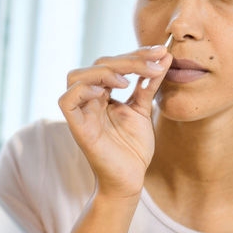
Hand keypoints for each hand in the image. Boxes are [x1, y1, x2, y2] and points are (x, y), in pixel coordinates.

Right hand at [58, 42, 171, 198]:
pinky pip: (67, 101)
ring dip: (105, 71)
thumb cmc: (133, 149)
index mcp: (103, 93)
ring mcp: (81, 112)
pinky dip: (83, 90)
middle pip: (98, 64)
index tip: (161, 52)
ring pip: (77, 76)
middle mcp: (89, 99)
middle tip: (155, 63)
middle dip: (128, 60)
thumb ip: (149, 85)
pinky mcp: (77, 127)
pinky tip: (107, 91)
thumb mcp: (144, 110)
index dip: (136, 54)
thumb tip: (164, 57)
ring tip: (128, 80)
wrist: (130, 180)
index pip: (113, 63)